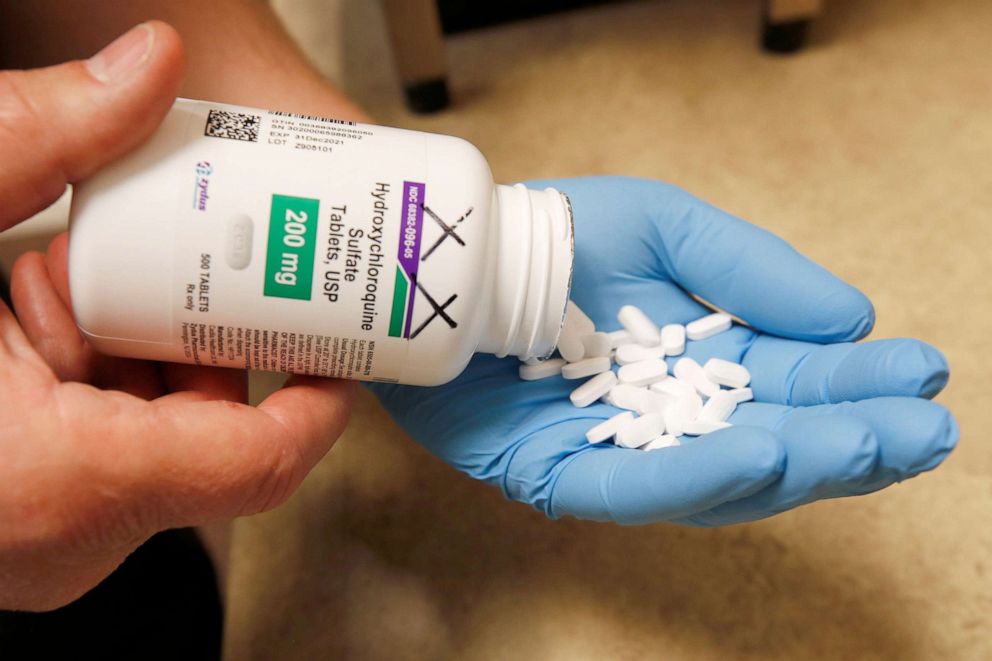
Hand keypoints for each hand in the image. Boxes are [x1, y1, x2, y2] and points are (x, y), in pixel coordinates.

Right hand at [0, 22, 352, 610]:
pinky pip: (111, 451)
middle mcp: (67, 538)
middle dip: (195, 335)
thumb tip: (148, 62)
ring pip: (162, 439)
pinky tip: (30, 325)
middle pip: (214, 433)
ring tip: (53, 279)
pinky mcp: (32, 528)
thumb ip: (33, 139)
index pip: (264, 455)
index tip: (336, 322)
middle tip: (162, 258)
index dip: (322, 386)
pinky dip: (92, 379)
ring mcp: (49, 543)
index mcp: (63, 481)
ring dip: (131, 347)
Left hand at [371, 176, 957, 525]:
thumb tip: (852, 319)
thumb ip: (752, 272)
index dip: (859, 383)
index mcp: (702, 359)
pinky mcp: (560, 476)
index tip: (925, 373)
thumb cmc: (553, 237)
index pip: (796, 381)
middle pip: (774, 441)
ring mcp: (619, 453)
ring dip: (797, 464)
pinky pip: (635, 487)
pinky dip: (697, 476)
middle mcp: (670, 417)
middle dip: (851, 439)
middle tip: (926, 432)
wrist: (448, 257)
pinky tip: (760, 456)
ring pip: (719, 478)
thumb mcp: (664, 228)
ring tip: (868, 446)